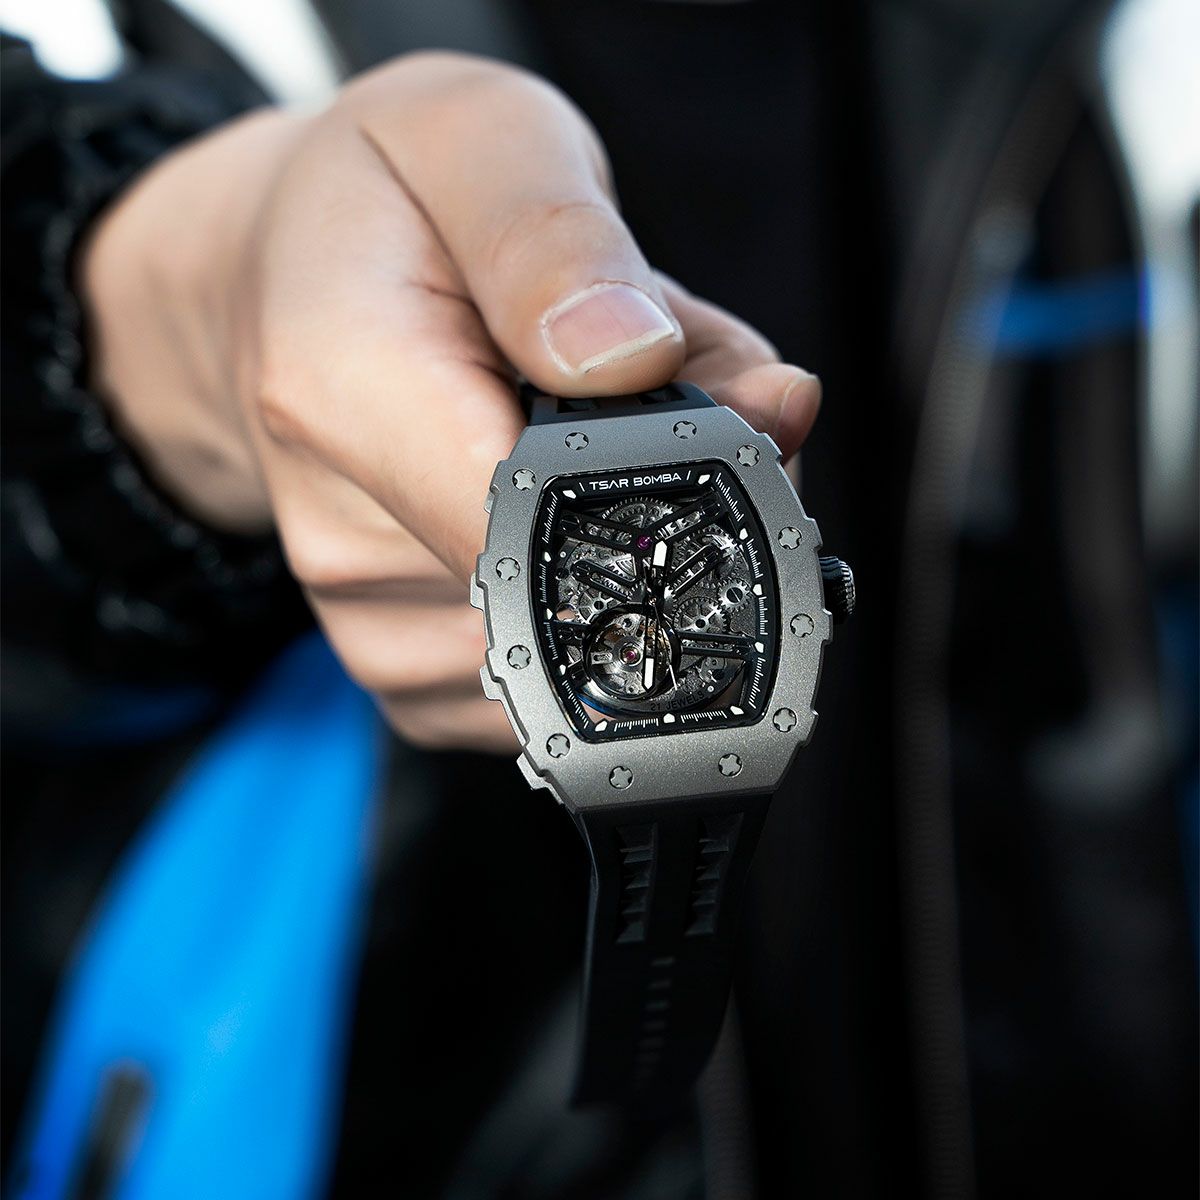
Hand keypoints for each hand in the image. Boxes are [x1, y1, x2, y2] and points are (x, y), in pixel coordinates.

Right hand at [82, 52, 820, 751]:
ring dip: (638, 545)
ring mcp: (370, 620)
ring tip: (586, 436)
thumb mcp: (474, 138)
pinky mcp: (406, 669)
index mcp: (344, 392)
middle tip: (667, 396)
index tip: (733, 424)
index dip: (674, 489)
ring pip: (588, 636)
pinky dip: (594, 595)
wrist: (276, 285)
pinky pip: (558, 672)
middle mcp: (343, 536)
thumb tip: (643, 359)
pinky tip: (558, 508)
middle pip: (585, 587)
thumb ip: (557, 241)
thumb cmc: (380, 206)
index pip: (537, 517)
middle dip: (680, 508)